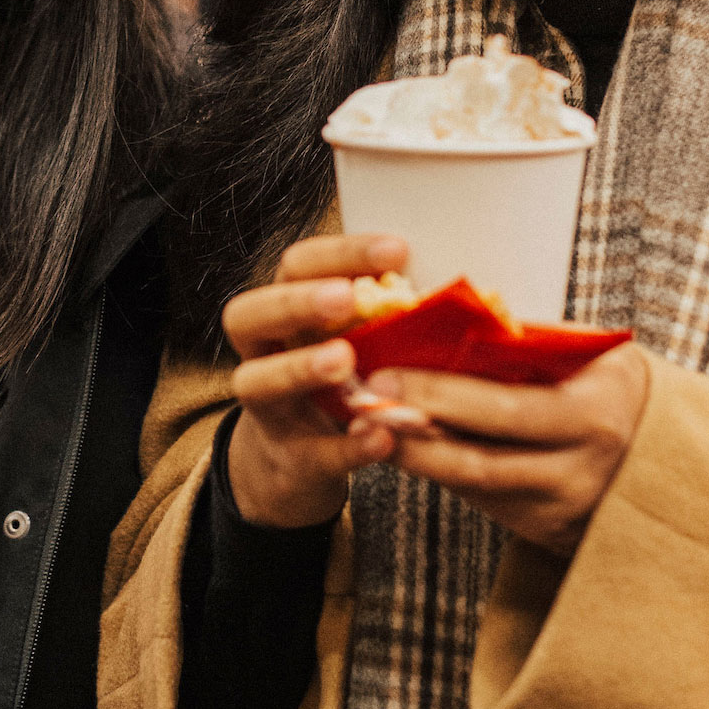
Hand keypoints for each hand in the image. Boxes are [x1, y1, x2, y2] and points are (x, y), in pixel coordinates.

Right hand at [224, 234, 416, 529]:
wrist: (304, 458)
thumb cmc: (344, 380)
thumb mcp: (356, 339)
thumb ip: (385, 315)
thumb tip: (460, 281)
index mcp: (285, 308)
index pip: (297, 265)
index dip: (339, 253)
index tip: (397, 250)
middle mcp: (261, 351)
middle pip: (248, 313)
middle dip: (298, 303)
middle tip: (346, 298)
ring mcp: (268, 407)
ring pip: (257, 382)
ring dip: (299, 368)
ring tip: (344, 359)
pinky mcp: (292, 458)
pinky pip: (314, 452)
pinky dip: (348, 445)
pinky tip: (382, 436)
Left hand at [374, 341, 650, 554]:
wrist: (680, 462)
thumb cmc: (622, 388)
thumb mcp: (596, 356)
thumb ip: (533, 343)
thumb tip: (451, 315)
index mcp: (594, 415)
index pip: (502, 407)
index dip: (438, 394)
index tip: (383, 374)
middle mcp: (581, 471)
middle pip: (477, 459)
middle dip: (410, 432)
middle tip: (358, 405)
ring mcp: (563, 510)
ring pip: (472, 487)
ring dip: (413, 457)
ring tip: (365, 426)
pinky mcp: (546, 534)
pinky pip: (482, 500)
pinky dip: (440, 472)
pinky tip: (404, 447)